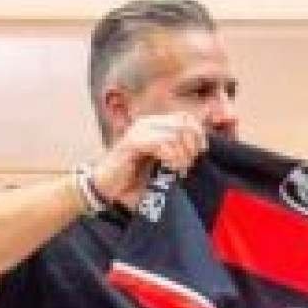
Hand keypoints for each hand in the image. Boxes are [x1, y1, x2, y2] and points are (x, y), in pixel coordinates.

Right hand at [89, 114, 208, 210]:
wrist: (105, 189)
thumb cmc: (134, 181)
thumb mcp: (162, 167)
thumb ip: (179, 156)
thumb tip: (201, 149)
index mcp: (156, 126)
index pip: (187, 118)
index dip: (199, 134)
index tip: (199, 154)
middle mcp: (148, 124)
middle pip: (185, 123)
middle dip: (192, 145)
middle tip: (187, 165)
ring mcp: (139, 131)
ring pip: (175, 133)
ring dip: (182, 154)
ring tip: (177, 169)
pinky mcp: (132, 142)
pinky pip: (161, 143)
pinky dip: (170, 156)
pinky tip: (168, 168)